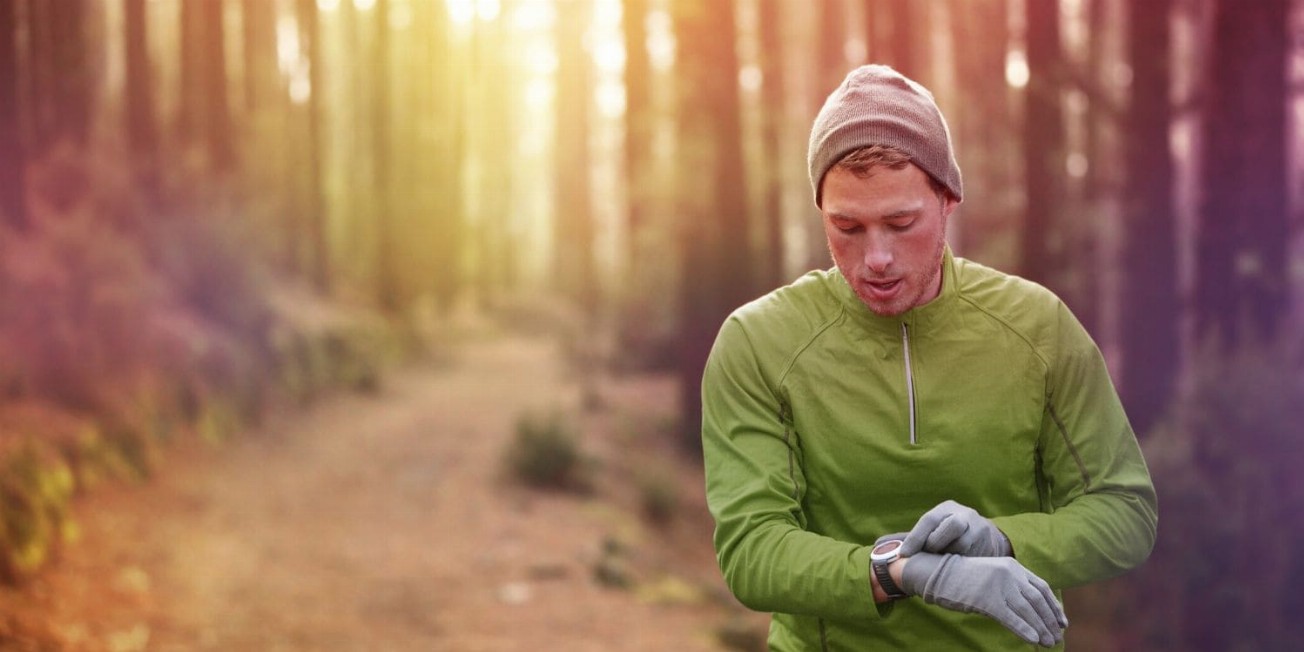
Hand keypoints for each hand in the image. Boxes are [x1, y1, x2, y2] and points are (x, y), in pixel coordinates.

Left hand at [900, 500, 1011, 556]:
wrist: (986, 534)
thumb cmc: (948, 532)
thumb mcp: (934, 527)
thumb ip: (911, 536)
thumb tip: (880, 545)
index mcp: (947, 507)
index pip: (929, 519)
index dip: (915, 537)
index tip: (904, 555)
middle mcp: (965, 514)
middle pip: (953, 525)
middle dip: (936, 543)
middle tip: (928, 555)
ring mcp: (980, 529)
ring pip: (963, 544)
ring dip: (948, 556)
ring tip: (941, 562)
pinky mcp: (990, 544)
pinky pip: (972, 558)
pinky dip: (960, 564)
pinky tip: (955, 567)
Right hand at [901, 553, 1066, 647]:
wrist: (938, 572)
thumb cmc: (964, 577)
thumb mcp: (992, 574)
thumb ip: (1011, 585)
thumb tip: (1031, 609)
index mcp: (1013, 566)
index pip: (1042, 587)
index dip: (1054, 607)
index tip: (1062, 622)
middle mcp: (1009, 573)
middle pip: (1037, 600)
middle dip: (1050, 621)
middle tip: (1057, 637)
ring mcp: (998, 586)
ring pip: (1028, 611)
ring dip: (1041, 629)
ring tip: (1049, 643)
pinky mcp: (987, 599)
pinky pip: (1012, 618)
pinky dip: (1025, 630)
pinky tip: (1033, 640)